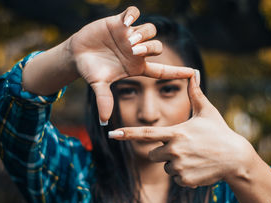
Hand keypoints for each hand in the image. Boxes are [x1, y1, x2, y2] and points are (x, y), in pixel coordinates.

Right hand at [70, 6, 193, 123]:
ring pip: (149, 30)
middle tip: (133, 51)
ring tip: (128, 40)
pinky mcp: (120, 22)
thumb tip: (104, 122)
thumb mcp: (99, 85)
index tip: (192, 73)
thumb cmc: (92, 71)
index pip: (161, 70)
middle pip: (156, 47)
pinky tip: (126, 22)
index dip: (177, 71)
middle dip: (149, 48)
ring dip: (142, 34)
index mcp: (137, 67)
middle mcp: (137, 51)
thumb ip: (104, 100)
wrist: (78, 54)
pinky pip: (133, 13)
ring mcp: (130, 35)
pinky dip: (132, 15)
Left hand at [108, 71, 252, 187]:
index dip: (127, 134)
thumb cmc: (220, 132)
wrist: (236, 158)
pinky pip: (176, 178)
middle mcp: (174, 150)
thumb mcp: (207, 111)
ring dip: (176, 163)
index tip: (111, 134)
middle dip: (164, 151)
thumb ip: (195, 93)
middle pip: (154, 153)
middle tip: (185, 147)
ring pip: (166, 167)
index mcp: (176, 133)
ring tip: (195, 157)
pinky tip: (198, 167)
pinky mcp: (185, 181)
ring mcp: (179, 167)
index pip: (146, 134)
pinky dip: (184, 175)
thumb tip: (193, 71)